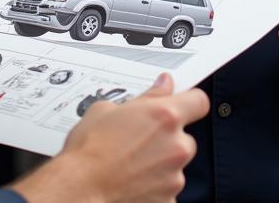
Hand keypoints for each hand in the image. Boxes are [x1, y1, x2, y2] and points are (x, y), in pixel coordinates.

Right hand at [13, 72, 209, 202]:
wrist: (79, 188)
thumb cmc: (89, 150)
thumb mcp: (109, 108)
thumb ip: (145, 97)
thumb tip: (162, 87)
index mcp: (165, 116)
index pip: (199, 101)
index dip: (190, 101)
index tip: (182, 103)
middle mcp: (175, 145)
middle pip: (185, 136)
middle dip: (168, 137)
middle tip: (142, 138)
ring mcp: (174, 176)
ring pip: (176, 163)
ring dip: (161, 161)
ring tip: (132, 161)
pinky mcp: (169, 200)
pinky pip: (168, 186)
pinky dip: (155, 183)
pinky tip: (133, 179)